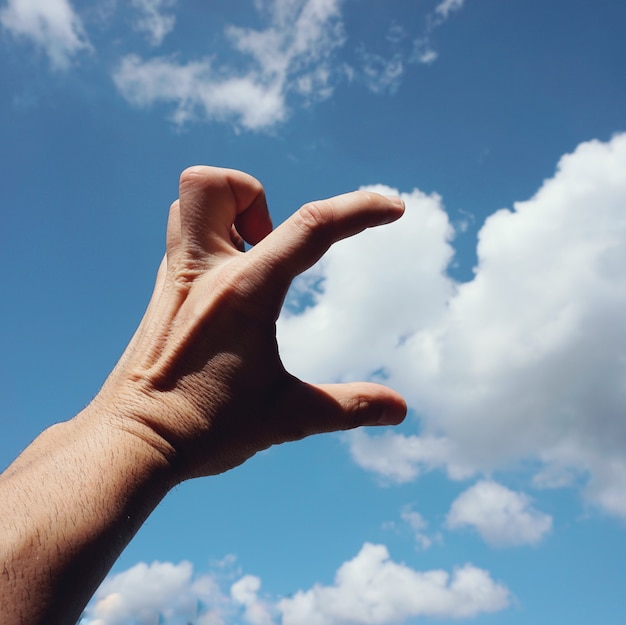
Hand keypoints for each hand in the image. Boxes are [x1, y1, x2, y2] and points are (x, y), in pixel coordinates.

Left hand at [94, 166, 406, 481]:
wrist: (131, 444)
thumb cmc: (206, 428)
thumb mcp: (288, 417)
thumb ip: (349, 407)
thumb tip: (400, 411)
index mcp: (244, 292)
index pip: (312, 228)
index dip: (361, 210)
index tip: (394, 208)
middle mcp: (203, 272)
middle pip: (214, 182)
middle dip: (255, 197)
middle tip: (270, 246)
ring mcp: (175, 279)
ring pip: (190, 202)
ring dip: (228, 214)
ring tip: (252, 262)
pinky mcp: (162, 293)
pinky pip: (184, 238)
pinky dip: (213, 242)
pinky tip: (229, 292)